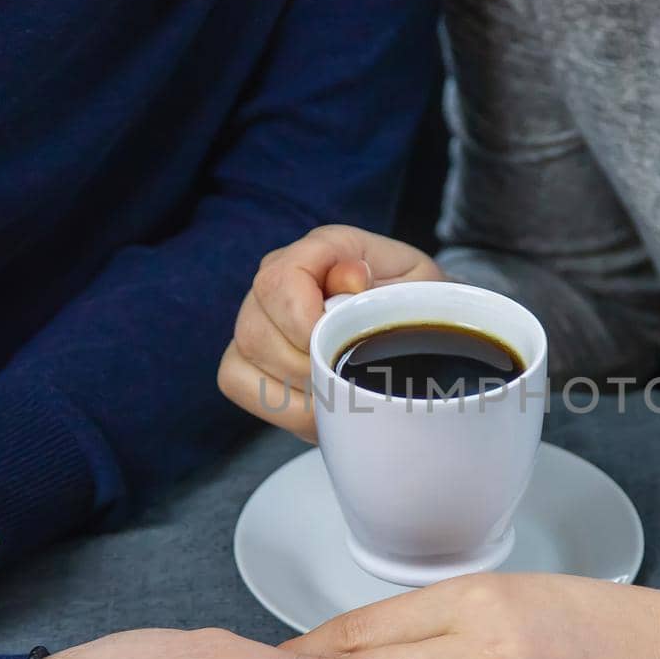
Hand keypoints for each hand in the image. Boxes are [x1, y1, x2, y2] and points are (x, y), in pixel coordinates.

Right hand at [218, 224, 444, 439]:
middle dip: (305, 366)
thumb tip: (351, 278)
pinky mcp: (248, 354)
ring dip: (296, 388)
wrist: (416, 333)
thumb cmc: (416, 309)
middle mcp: (280, 276)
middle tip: (347, 381)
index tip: (338, 347)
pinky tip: (316, 409)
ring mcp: (259, 315)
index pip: (282, 279)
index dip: (304, 322)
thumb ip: (389, 284)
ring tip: (339, 397)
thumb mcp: (423, 292)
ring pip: (245, 354)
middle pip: (256, 325)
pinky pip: (236, 379)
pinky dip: (277, 403)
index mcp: (326, 249)